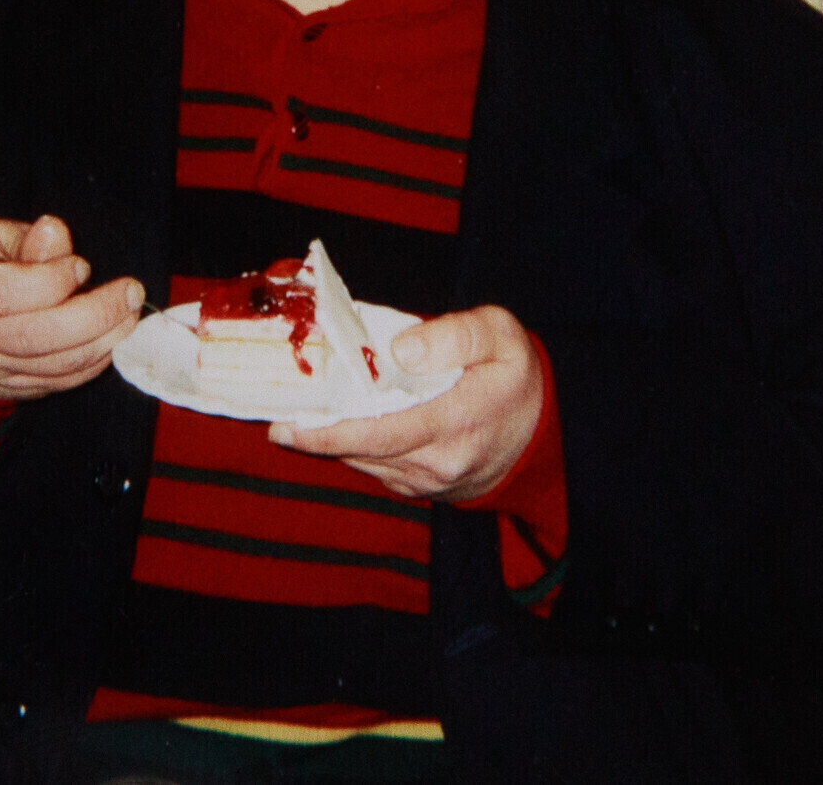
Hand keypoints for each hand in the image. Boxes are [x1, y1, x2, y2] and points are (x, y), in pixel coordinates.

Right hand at [0, 215, 144, 401]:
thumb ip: (29, 241)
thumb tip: (54, 231)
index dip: (47, 282)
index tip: (81, 265)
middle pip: (31, 336)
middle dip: (92, 316)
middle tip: (130, 292)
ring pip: (49, 364)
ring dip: (101, 341)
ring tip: (131, 313)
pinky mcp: (8, 386)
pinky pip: (56, 381)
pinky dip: (92, 362)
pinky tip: (114, 338)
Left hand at [270, 305, 542, 501]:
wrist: (542, 434)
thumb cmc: (516, 376)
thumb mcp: (501, 335)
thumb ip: (455, 335)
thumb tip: (401, 351)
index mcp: (456, 420)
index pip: (381, 432)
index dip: (329, 432)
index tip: (289, 424)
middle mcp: (440, 460)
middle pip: (364, 451)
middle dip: (318, 436)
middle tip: (280, 420)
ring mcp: (430, 480)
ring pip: (366, 462)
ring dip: (332, 443)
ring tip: (300, 418)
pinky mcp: (423, 487)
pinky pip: (378, 468)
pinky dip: (354, 448)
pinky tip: (337, 427)